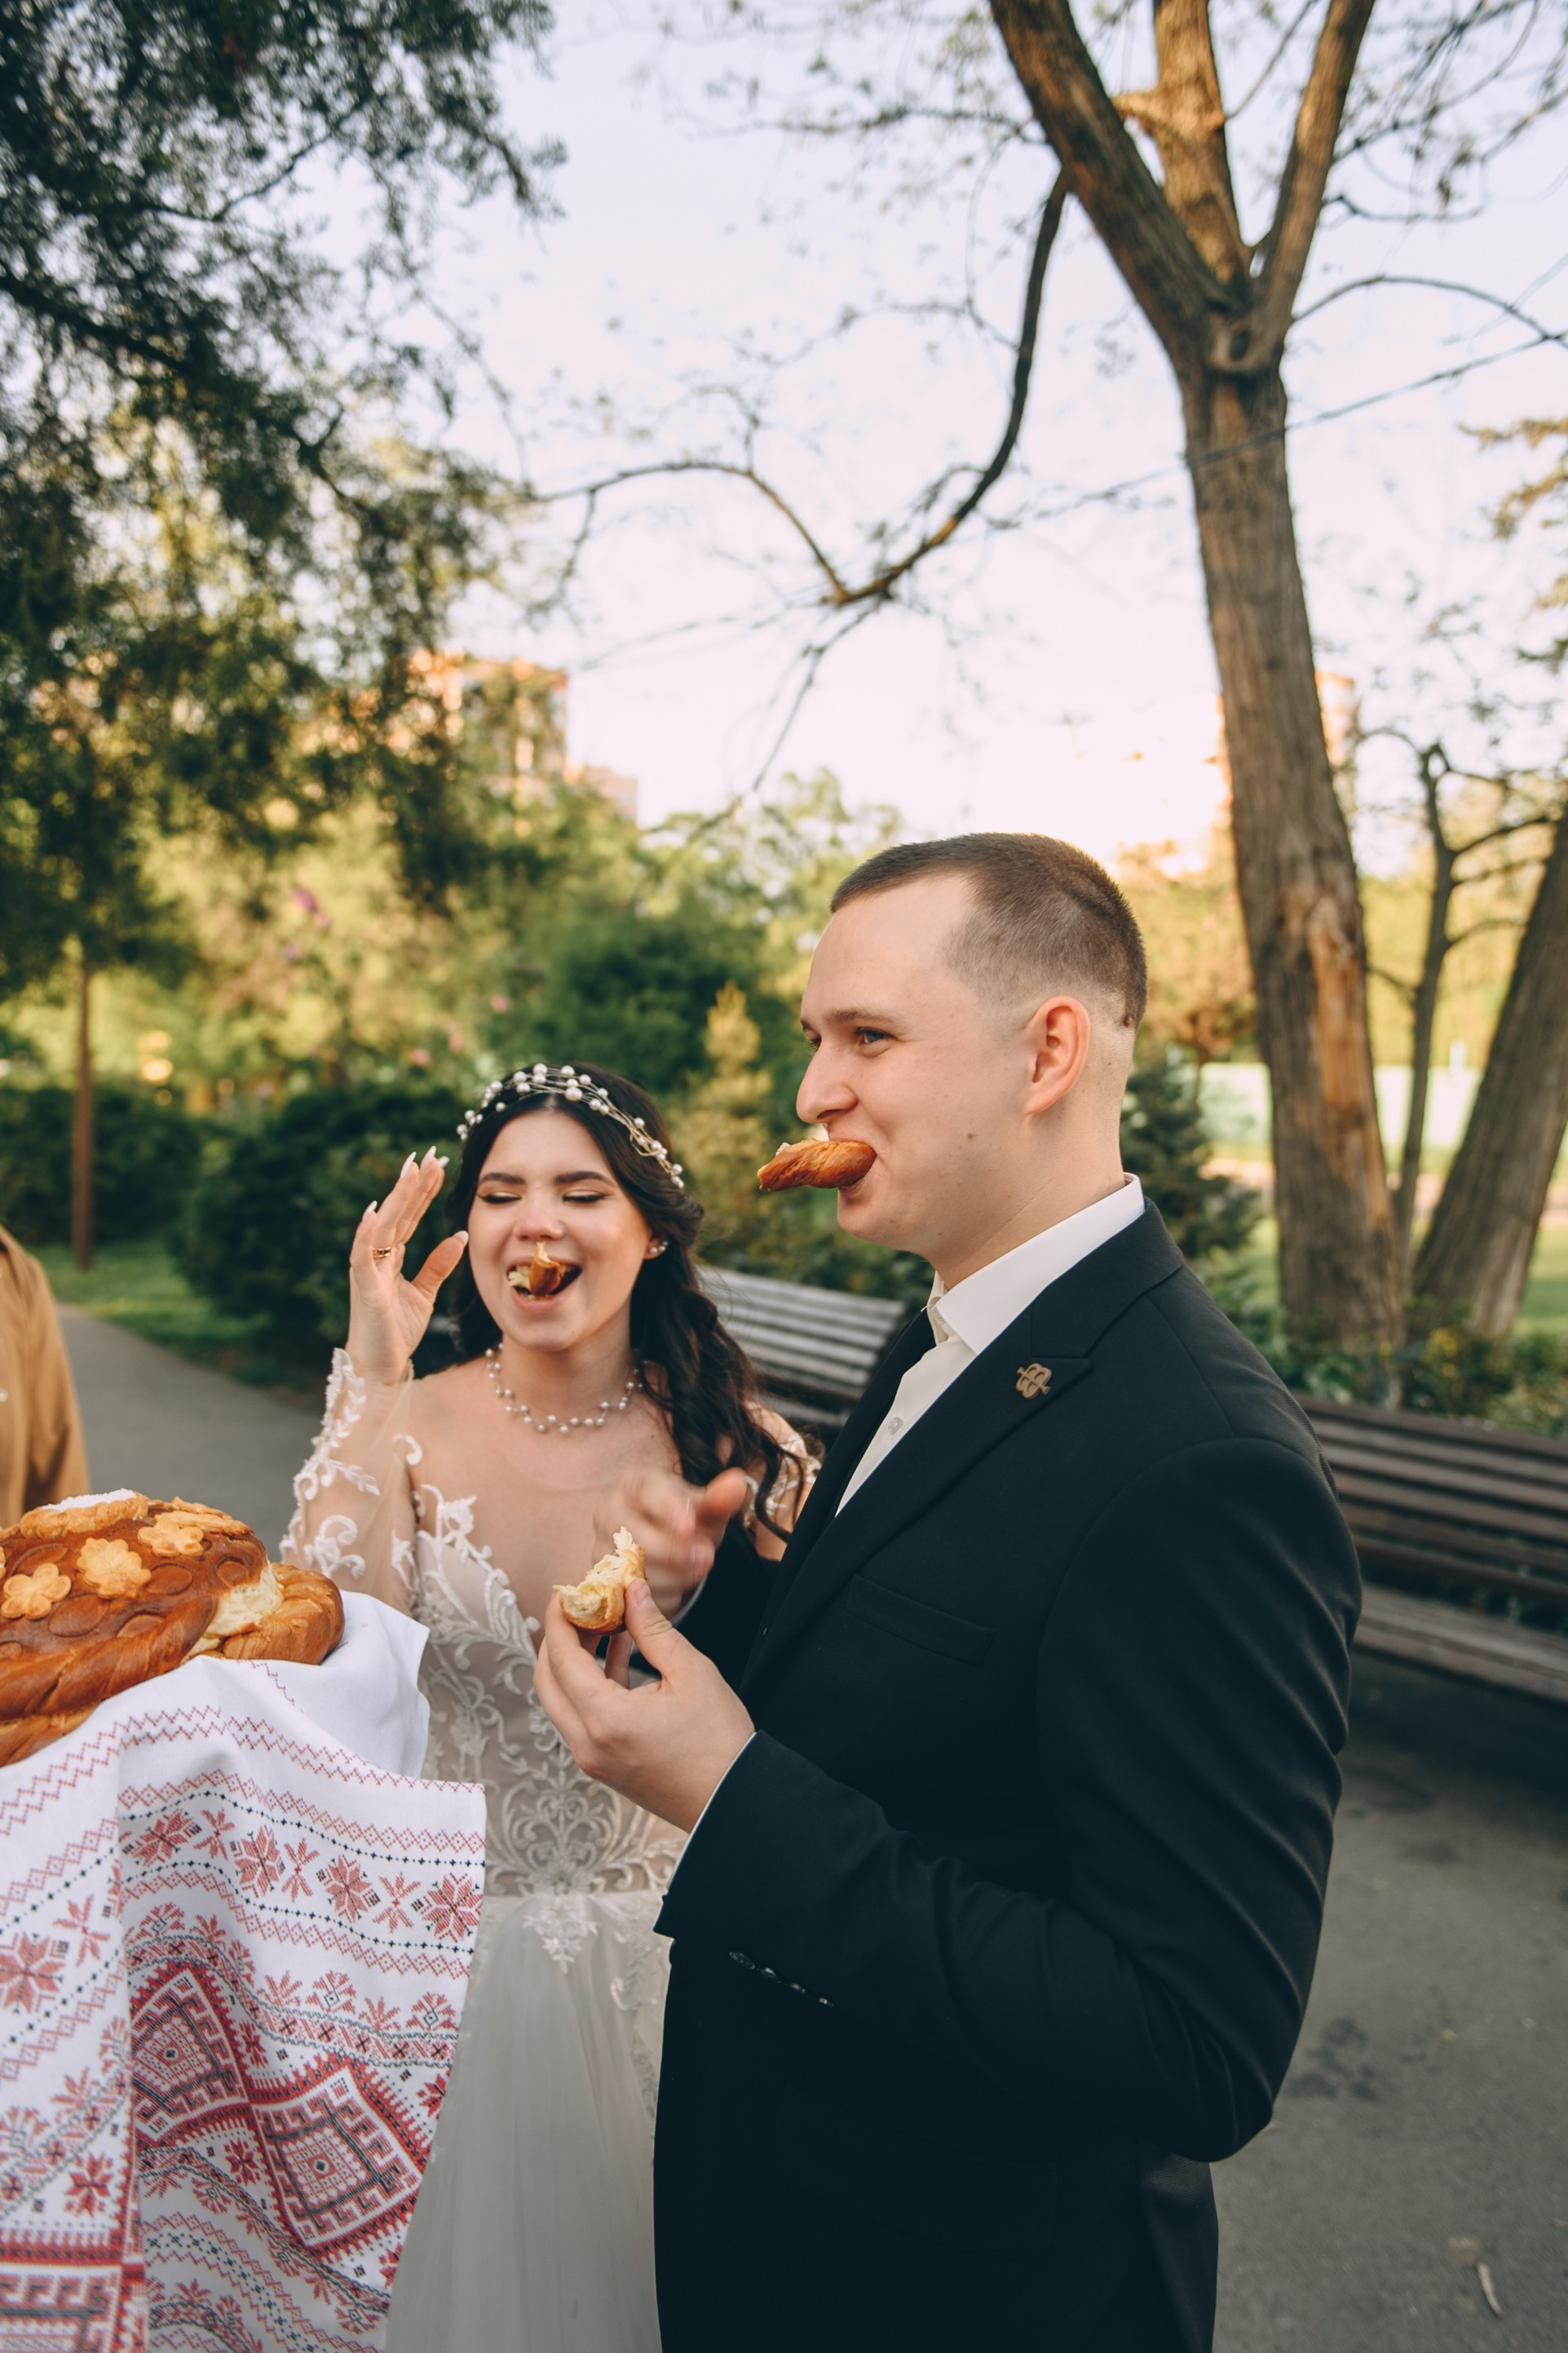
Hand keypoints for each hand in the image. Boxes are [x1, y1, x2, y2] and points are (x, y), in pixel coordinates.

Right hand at [347, 1147, 469, 1387]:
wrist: (379, 1368)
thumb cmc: (395, 1333)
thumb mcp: (423, 1294)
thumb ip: (438, 1264)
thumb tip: (458, 1234)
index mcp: (391, 1257)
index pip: (410, 1216)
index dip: (423, 1190)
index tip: (439, 1164)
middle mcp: (377, 1258)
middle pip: (398, 1214)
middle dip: (413, 1184)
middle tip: (429, 1155)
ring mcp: (368, 1271)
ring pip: (383, 1226)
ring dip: (396, 1198)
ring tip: (408, 1170)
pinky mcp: (364, 1289)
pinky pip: (363, 1257)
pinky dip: (366, 1235)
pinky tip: (373, 1212)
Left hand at [534, 1578, 753, 1831]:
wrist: (733, 1801)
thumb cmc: (718, 1741)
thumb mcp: (691, 1673)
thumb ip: (654, 1630)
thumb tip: (633, 1591)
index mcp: (604, 1719)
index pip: (561, 1658)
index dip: (560, 1619)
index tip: (567, 1591)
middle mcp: (587, 1743)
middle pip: (547, 1681)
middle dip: (558, 1639)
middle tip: (582, 1608)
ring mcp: (592, 1759)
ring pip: (561, 1700)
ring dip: (573, 1662)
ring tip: (604, 1625)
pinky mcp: (603, 1766)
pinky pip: (581, 1718)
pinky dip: (590, 1686)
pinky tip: (617, 1655)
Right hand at [599, 1465, 751, 1615]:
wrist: (665, 1548)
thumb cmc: (685, 1522)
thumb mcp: (704, 1511)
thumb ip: (719, 1500)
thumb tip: (738, 1483)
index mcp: (635, 1483)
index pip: (649, 1494)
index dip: (669, 1510)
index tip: (689, 1527)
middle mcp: (609, 1511)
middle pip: (636, 1536)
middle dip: (674, 1552)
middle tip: (706, 1559)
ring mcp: (600, 1547)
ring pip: (632, 1569)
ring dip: (671, 1577)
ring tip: (694, 1572)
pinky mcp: (602, 1580)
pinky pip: (629, 1595)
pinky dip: (657, 1596)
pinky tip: (675, 1589)